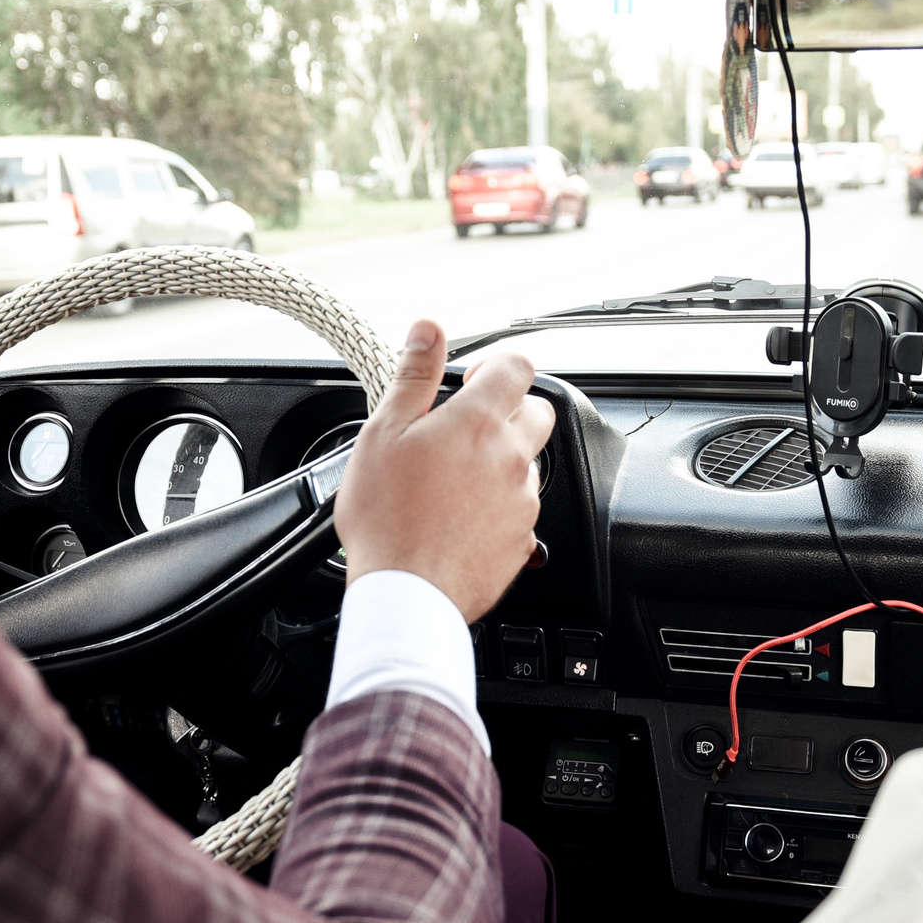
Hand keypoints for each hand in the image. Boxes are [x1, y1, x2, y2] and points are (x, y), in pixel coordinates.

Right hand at [338, 320, 554, 620]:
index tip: (471, 381)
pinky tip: (460, 516)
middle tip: (465, 428)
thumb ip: (414, 376)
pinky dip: (499, 504)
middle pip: (538, 411)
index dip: (495, 366)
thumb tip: (427, 329)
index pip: (517, 366)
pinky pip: (520, 508)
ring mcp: (522, 500)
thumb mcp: (384, 433)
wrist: (407, 593)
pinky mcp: (523, 539)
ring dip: (502, 460)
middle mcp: (512, 457)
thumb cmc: (387, 517)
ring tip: (452, 481)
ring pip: (528, 462)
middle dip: (509, 409)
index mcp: (479, 422)